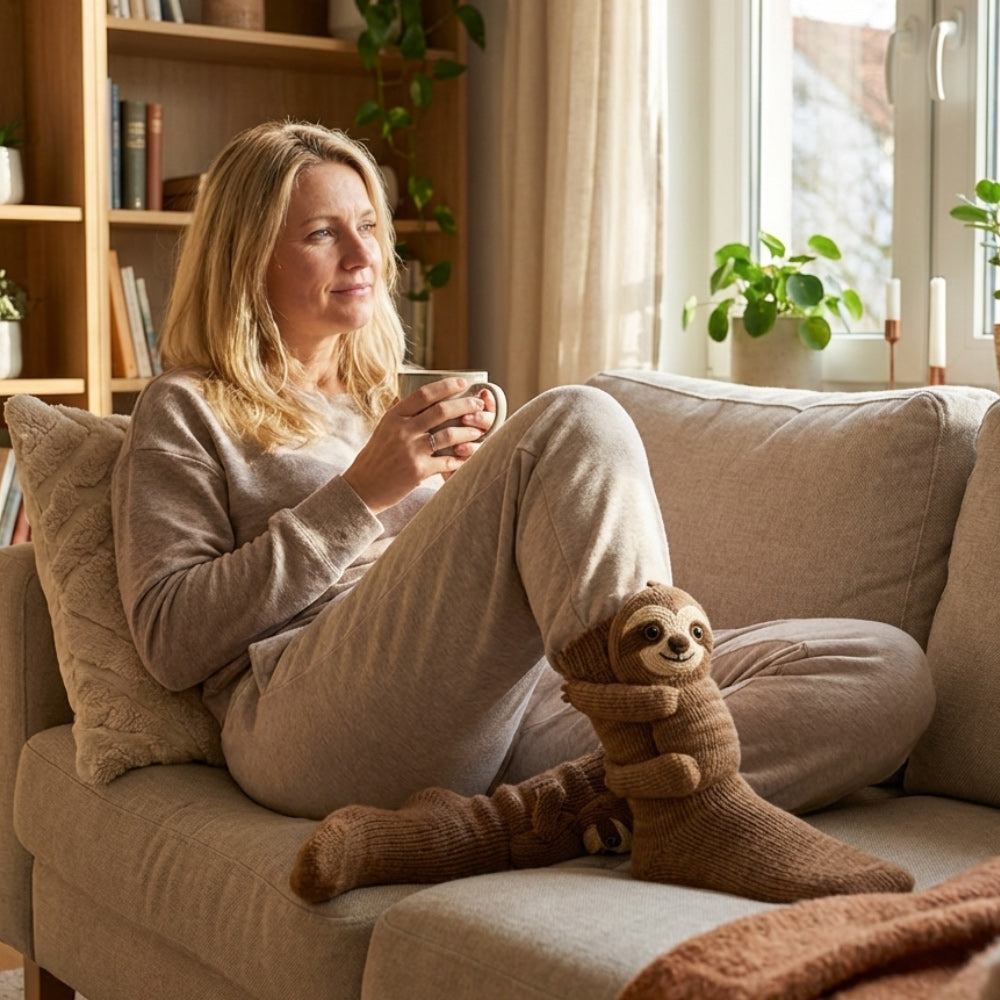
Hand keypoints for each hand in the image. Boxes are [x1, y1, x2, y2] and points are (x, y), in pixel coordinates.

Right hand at [342, 378, 495, 512]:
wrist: (362, 488)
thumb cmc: (376, 458)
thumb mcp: (385, 430)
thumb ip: (405, 417)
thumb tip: (429, 402)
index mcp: (394, 416)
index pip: (424, 394)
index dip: (446, 386)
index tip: (463, 383)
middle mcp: (402, 430)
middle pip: (441, 411)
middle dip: (465, 405)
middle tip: (478, 405)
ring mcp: (411, 450)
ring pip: (448, 435)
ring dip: (468, 432)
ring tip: (478, 431)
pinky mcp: (418, 470)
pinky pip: (448, 461)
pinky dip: (462, 458)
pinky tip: (469, 456)